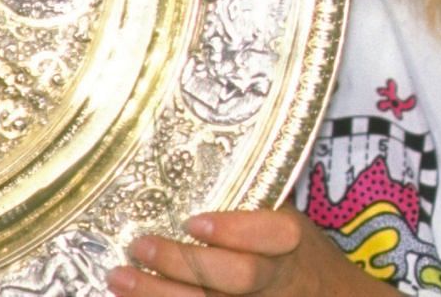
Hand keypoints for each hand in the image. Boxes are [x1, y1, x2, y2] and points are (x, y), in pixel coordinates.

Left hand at [106, 209, 384, 296]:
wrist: (320, 295)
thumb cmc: (293, 252)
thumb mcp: (285, 218)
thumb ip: (252, 200)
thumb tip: (200, 159)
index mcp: (289, 240)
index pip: (273, 234)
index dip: (235, 230)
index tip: (195, 220)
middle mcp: (275, 277)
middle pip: (238, 276)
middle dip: (186, 262)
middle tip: (143, 245)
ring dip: (157, 293)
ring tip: (119, 275)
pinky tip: (130, 296)